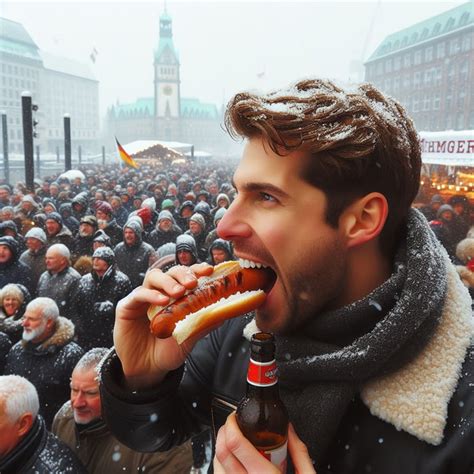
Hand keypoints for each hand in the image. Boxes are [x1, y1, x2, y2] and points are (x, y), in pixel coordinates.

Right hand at [113, 262, 213, 389]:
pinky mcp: (127, 306)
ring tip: (178, 292)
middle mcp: (160, 292)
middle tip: (193, 283)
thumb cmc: (168, 349)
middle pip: (171, 272)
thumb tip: (226, 311)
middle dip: (183, 274)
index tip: (210, 270)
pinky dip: (151, 295)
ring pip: (154, 277)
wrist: (148, 370)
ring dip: (168, 282)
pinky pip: (138, 294)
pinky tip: (162, 301)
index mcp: (176, 295)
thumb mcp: (190, 336)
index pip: (187, 275)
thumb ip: (204, 322)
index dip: (197, 269)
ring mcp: (143, 297)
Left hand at [214, 413, 315, 473]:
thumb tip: (289, 429)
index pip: (236, 445)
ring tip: (231, 443)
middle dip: (223, 432)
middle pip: (221, 454)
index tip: (235, 417)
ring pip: (216, 468)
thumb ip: (299, 452)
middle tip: (232, 425)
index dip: (231, 424)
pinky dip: (223, 469)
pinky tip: (234, 465)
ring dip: (220, 450)